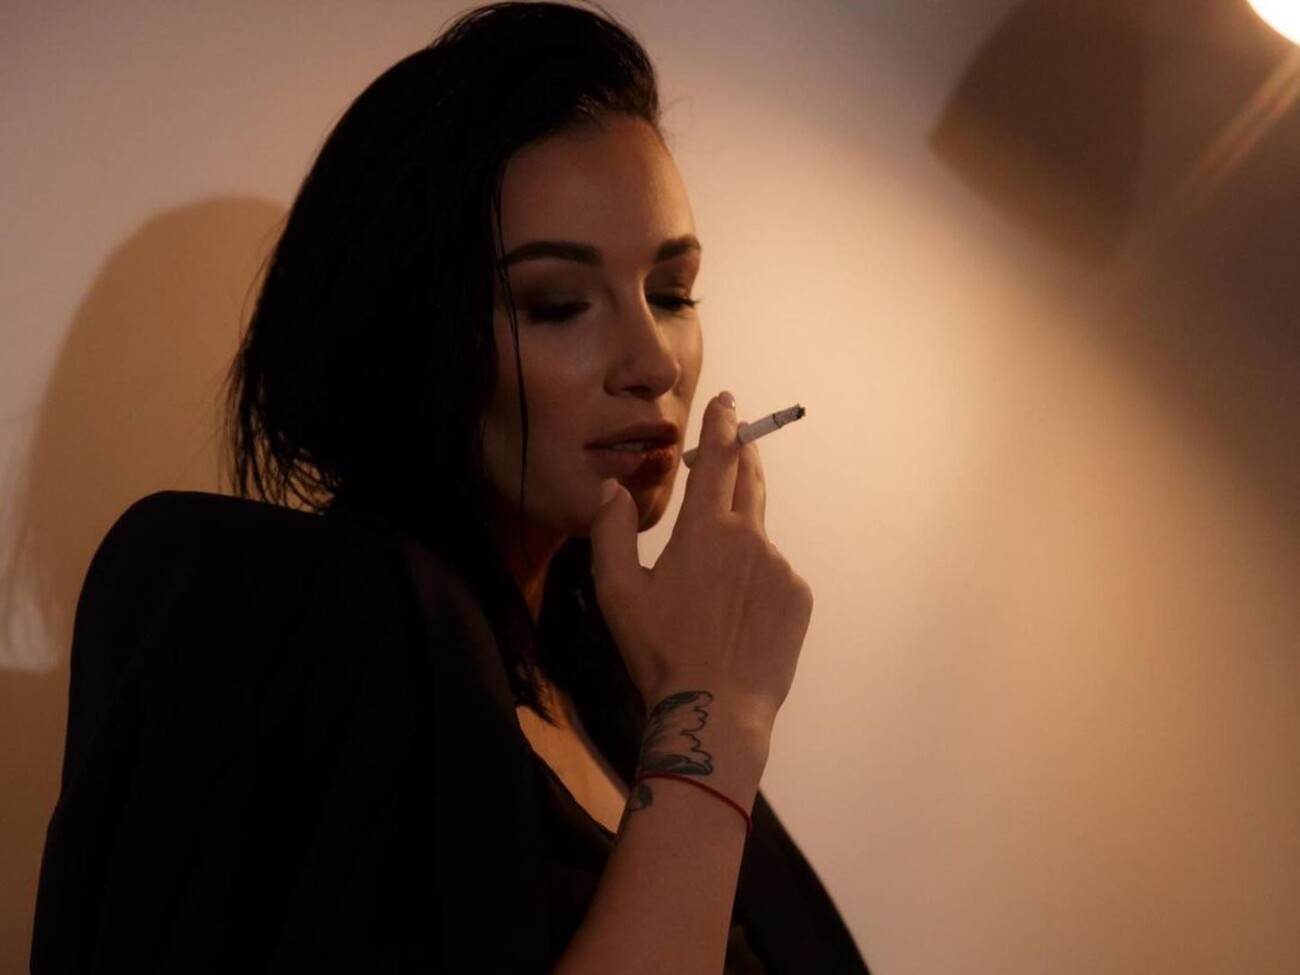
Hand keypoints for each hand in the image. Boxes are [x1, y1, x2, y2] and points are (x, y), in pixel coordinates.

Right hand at [590, 392, 812, 730]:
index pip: (717, 460)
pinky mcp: (799, 598)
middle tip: (738, 437)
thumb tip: (612, 490)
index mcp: (705, 530)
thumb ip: (611, 532)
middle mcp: (750, 538)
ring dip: (739, 541)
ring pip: (757, 539)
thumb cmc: (660, 651)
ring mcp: (780, 568)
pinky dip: (756, 582)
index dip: (721, 425)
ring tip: (713, 589)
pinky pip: (775, 576)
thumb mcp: (617, 592)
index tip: (727, 401)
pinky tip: (735, 618)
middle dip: (743, 454)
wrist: (717, 709)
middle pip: (750, 481)